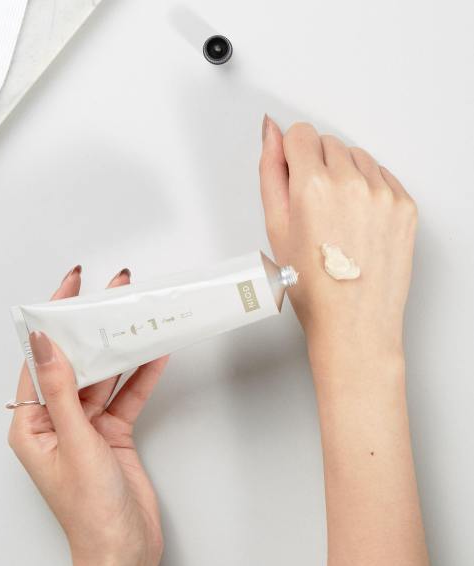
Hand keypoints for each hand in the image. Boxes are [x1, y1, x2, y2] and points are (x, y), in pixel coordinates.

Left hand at [8, 266, 167, 565]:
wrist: (125, 554)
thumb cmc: (91, 513)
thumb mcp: (75, 443)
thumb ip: (62, 391)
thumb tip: (45, 344)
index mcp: (31, 425)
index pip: (39, 360)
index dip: (52, 321)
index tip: (68, 289)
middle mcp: (56, 422)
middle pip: (75, 363)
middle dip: (92, 329)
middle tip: (111, 294)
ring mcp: (87, 427)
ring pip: (104, 376)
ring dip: (120, 348)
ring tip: (135, 315)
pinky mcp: (114, 434)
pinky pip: (127, 396)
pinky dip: (141, 376)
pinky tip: (154, 353)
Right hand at [260, 117, 416, 363]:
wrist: (353, 322)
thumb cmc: (312, 287)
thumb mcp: (276, 228)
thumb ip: (271, 171)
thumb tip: (270, 132)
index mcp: (313, 187)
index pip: (300, 134)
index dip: (292, 155)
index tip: (294, 177)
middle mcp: (352, 183)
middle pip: (328, 143)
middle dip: (317, 166)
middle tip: (315, 209)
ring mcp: (383, 194)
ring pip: (357, 156)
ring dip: (344, 175)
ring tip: (338, 218)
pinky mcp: (405, 206)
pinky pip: (382, 176)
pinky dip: (368, 189)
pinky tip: (357, 222)